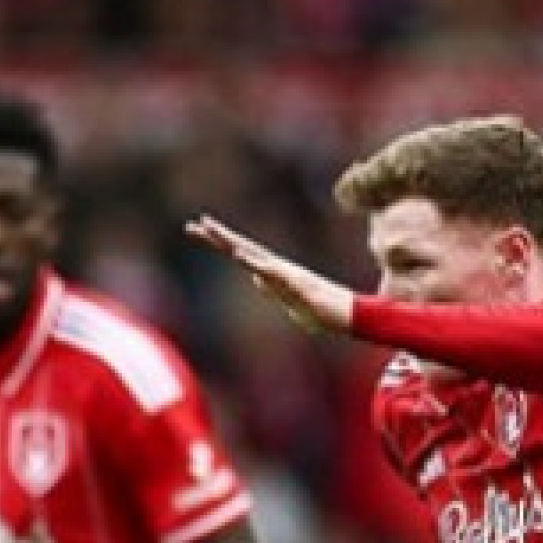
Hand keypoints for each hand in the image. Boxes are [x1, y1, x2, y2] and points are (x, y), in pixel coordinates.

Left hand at [185, 214, 354, 334]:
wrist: (351, 316)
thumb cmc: (325, 313)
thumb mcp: (290, 303)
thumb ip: (272, 290)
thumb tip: (255, 279)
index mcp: (275, 273)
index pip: (243, 253)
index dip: (221, 241)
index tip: (199, 227)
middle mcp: (279, 268)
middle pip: (243, 249)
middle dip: (217, 237)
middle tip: (192, 225)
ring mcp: (288, 274)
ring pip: (254, 255)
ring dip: (231, 243)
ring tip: (209, 230)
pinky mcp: (297, 283)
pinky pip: (273, 272)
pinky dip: (255, 263)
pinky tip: (240, 256)